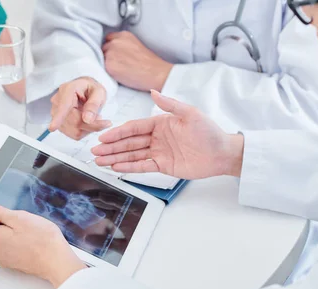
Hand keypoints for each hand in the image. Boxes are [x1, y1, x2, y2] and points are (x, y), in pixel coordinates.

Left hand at [0, 202, 85, 287]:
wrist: (57, 262)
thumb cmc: (42, 240)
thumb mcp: (18, 218)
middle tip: (15, 217)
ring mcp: (1, 258)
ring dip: (5, 229)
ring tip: (23, 228)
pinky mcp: (10, 262)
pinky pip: (4, 246)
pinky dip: (11, 239)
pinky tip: (25, 237)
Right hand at [49, 77, 111, 139]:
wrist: (84, 91)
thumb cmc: (90, 89)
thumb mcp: (98, 92)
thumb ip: (94, 104)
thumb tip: (87, 119)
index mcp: (68, 90)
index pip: (63, 106)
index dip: (58, 118)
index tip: (52, 127)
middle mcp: (58, 101)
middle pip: (74, 122)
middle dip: (91, 125)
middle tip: (105, 122)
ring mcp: (56, 114)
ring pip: (74, 130)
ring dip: (87, 128)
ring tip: (92, 117)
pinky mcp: (58, 124)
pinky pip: (73, 134)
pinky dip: (83, 130)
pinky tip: (86, 121)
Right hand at [92, 91, 244, 178]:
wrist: (222, 153)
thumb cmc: (209, 132)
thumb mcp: (190, 114)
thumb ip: (170, 104)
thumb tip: (153, 91)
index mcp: (160, 123)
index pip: (134, 127)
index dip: (117, 132)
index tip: (103, 136)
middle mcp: (157, 137)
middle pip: (128, 142)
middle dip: (111, 147)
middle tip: (95, 150)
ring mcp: (158, 152)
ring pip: (132, 155)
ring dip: (115, 157)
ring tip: (99, 160)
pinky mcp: (163, 166)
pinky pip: (142, 166)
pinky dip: (129, 167)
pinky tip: (116, 167)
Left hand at [103, 31, 172, 91]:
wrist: (155, 73)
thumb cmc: (149, 63)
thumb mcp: (135, 45)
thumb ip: (123, 44)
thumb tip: (113, 51)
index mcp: (123, 35)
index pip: (108, 38)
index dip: (110, 47)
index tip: (114, 54)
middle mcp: (115, 42)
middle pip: (103, 48)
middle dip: (107, 55)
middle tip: (118, 64)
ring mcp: (111, 53)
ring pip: (102, 59)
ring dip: (106, 64)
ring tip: (119, 70)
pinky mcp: (109, 65)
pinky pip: (102, 69)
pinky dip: (108, 72)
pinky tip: (118, 75)